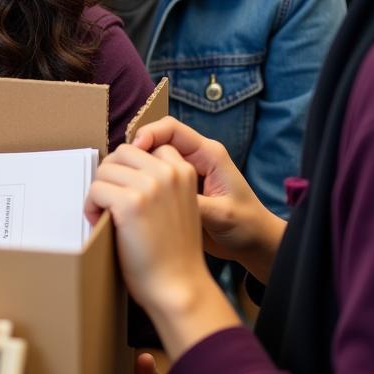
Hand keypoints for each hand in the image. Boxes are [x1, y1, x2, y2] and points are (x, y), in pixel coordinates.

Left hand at [86, 140, 240, 358]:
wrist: (179, 287)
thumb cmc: (173, 251)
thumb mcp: (179, 204)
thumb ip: (160, 182)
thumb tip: (122, 165)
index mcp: (183, 171)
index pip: (145, 147)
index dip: (129, 168)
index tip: (126, 188)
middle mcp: (168, 173)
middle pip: (121, 153)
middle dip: (110, 175)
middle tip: (109, 200)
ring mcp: (149, 186)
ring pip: (105, 170)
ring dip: (99, 191)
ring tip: (103, 214)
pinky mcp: (130, 203)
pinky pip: (96, 190)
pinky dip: (90, 206)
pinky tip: (99, 222)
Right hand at [131, 118, 285, 282]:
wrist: (255, 245)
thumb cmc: (246, 227)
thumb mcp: (221, 216)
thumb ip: (194, 202)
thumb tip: (164, 197)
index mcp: (208, 154)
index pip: (170, 128)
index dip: (148, 134)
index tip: (133, 150)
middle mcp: (194, 158)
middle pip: (155, 140)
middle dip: (135, 151)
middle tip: (118, 169)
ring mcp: (184, 173)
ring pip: (150, 158)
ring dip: (135, 167)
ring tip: (119, 182)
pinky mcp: (178, 188)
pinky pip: (153, 176)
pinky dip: (140, 182)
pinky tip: (130, 195)